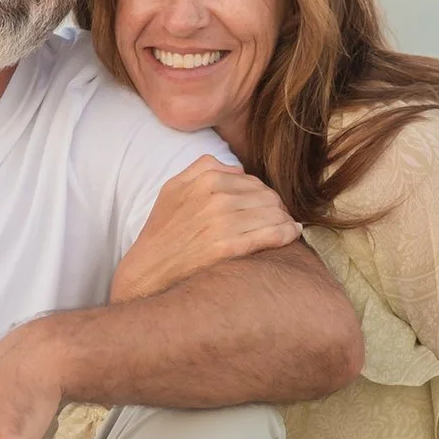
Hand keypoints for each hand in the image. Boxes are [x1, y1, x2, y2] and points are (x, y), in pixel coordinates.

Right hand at [110, 156, 300, 301]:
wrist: (147, 270)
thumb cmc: (162, 232)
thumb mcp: (172, 189)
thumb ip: (202, 168)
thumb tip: (236, 169)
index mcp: (205, 179)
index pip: (252, 181)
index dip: (264, 194)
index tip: (267, 207)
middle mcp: (215, 197)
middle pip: (266, 196)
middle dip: (277, 207)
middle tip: (280, 220)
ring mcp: (222, 222)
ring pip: (272, 213)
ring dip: (285, 220)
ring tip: (288, 228)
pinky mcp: (228, 247)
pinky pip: (271, 233)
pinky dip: (286, 233)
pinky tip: (291, 234)